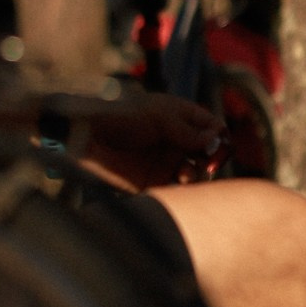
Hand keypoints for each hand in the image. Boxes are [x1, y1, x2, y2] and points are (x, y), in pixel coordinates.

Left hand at [70, 92, 221, 186]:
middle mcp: (177, 140)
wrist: (86, 137)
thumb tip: (216, 140)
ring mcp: (166, 161)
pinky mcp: (155, 181)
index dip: (219, 138)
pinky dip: (184, 189)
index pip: (213, 128)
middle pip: (210, 152)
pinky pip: (178, 189)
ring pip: (198, 172)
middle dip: (213, 159)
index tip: (215, 148)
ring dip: (198, 174)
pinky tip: (177, 183)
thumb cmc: (121, 116)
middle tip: (207, 165)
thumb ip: (189, 130)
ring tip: (185, 175)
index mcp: (181, 118)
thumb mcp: (159, 117)